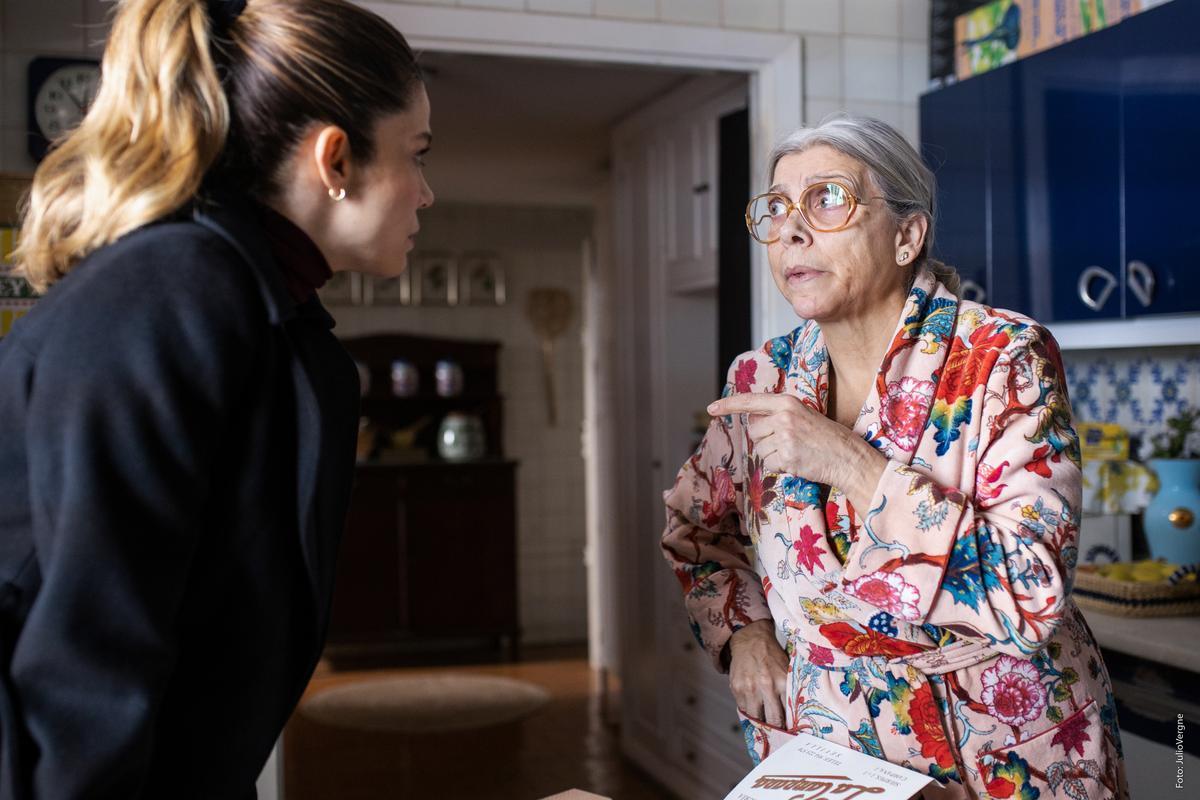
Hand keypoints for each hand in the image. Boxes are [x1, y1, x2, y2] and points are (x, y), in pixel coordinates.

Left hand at [707, 393, 886, 512]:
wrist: (848, 457)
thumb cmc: (826, 438)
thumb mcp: (803, 416)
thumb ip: (778, 415)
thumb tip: (752, 421)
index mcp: (787, 402)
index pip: (751, 401)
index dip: (729, 405)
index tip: (711, 408)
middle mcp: (784, 416)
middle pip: (753, 431)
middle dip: (764, 440)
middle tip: (788, 443)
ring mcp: (785, 436)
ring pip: (759, 449)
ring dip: (772, 455)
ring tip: (795, 452)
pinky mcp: (787, 456)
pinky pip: (768, 464)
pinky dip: (779, 467)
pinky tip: (797, 462)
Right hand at [728, 620, 789, 727]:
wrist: (750, 640)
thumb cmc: (772, 656)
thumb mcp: (786, 670)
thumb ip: (788, 690)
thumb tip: (795, 716)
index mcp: (782, 682)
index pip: (789, 713)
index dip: (791, 727)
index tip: (792, 736)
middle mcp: (766, 686)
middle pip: (774, 720)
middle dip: (777, 731)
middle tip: (781, 738)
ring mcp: (749, 688)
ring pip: (757, 718)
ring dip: (762, 724)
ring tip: (767, 728)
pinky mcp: (736, 689)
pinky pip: (744, 710)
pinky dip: (750, 713)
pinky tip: (755, 712)